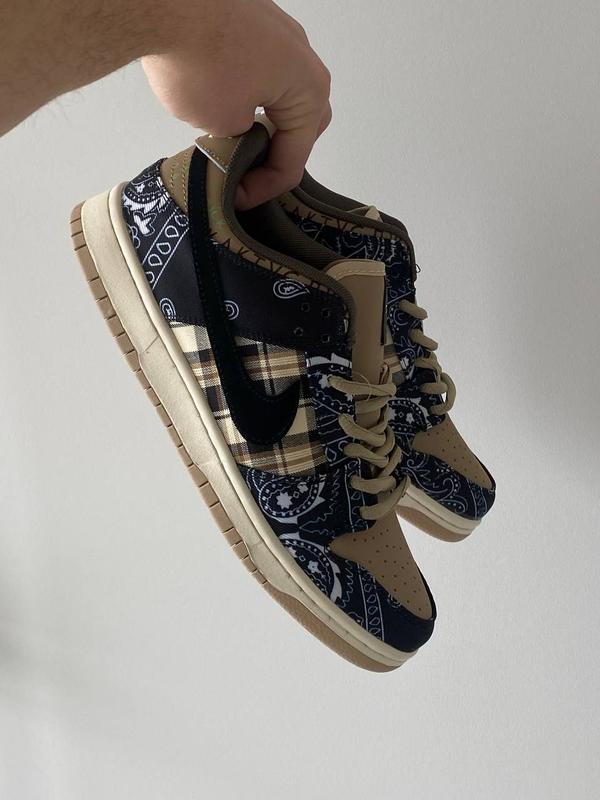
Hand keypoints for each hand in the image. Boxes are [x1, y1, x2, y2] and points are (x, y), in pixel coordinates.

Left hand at [142, 0, 331, 208]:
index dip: (263, 188)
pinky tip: (217, 98)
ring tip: (229, 137)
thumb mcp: (222, 125)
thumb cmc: (196, 55)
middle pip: (300, 123)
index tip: (237, 197)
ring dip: (261, 119)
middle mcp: (303, 55)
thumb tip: (237, 133)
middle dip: (275, 152)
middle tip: (245, 171)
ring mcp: (278, 30)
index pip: (294, 159)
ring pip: (280, 91)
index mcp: (309, 90)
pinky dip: (246, 89)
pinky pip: (260, 65)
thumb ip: (241, 139)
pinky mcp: (251, 17)